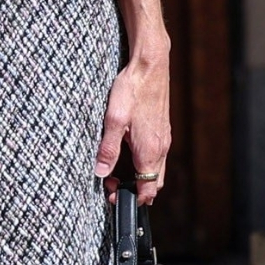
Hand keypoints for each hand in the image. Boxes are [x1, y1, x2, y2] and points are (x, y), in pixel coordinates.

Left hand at [95, 50, 170, 205]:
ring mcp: (164, 139)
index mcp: (149, 151)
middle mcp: (161, 148)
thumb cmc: (133, 89)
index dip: (131, 199)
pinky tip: (128, 152)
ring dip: (139, 178)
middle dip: (135, 191)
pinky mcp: (163, 130)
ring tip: (116, 170)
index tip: (112, 195)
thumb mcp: (113, 119)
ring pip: (156, 171)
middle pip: (154, 184)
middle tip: (111, 184)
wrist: (151, 65)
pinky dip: (144, 164)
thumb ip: (108, 149)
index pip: (148, 190)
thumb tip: (100, 172)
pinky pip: (157, 156)